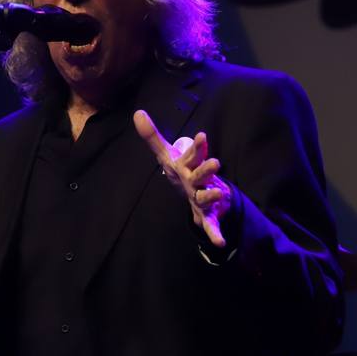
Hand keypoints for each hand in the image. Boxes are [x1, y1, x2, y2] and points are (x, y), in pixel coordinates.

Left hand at [133, 109, 232, 247]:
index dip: (197, 146)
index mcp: (189, 165)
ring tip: (218, 194)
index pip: (193, 154)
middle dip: (207, 169)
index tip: (201, 135)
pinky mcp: (207, 214)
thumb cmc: (183, 170)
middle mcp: (199, 180)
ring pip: (207, 196)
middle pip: (202, 174)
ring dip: (212, 195)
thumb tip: (137, 113)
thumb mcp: (167, 154)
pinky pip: (211, 224)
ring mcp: (204, 196)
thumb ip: (152, 136)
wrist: (202, 192)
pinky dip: (215, 233)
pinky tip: (219, 242)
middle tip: (215, 162)